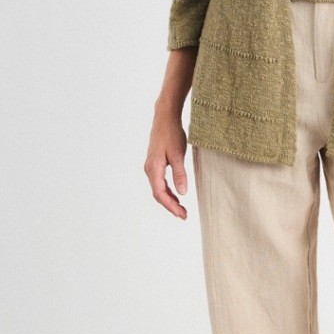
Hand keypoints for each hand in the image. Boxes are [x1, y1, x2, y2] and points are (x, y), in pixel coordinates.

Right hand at [145, 102, 190, 219]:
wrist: (165, 118)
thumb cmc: (171, 133)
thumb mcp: (178, 154)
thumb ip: (180, 174)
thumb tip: (182, 192)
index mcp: (153, 169)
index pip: (160, 194)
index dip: (171, 206)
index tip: (182, 215)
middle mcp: (150, 169)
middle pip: (158, 194)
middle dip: (170, 206)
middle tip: (184, 215)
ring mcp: (152, 167)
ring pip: (159, 189)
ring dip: (170, 199)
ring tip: (182, 208)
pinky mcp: (156, 163)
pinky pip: (160, 182)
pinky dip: (168, 190)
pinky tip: (177, 194)